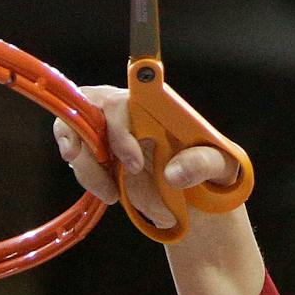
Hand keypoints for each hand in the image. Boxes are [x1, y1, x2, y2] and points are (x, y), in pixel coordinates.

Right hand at [51, 85, 241, 230]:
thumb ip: (202, 164)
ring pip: (75, 129)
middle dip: (86, 141)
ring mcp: (109, 128)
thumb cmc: (209, 164)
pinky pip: (75, 151)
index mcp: (156, 105)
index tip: (132, 164)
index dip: (120, 129)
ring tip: (110, 192)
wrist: (197, 186)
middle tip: (109, 177)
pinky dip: (83, 171)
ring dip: (84, 164)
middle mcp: (128, 109)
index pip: (126, 102)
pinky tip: (106, 190)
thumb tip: (174, 173)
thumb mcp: (219, 164)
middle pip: (89, 106)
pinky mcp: (98, 148)